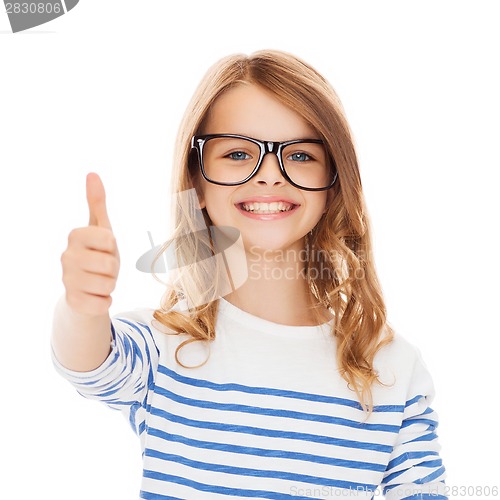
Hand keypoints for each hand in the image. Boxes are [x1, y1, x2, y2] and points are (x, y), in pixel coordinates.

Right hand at [61, 173, 119, 316]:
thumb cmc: (98, 253)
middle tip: (104, 267)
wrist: (87, 287)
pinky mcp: (73, 302)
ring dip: (111, 285)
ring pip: (108, 285)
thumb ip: (97, 202)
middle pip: (110, 264)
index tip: (104, 249)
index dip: (113, 247)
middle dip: (114, 268)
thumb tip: (92, 174)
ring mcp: (67, 280)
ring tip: (100, 280)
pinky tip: (96, 295)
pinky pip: (103, 303)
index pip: (109, 240)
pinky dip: (106, 301)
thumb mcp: (101, 228)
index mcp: (75, 236)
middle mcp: (66, 257)